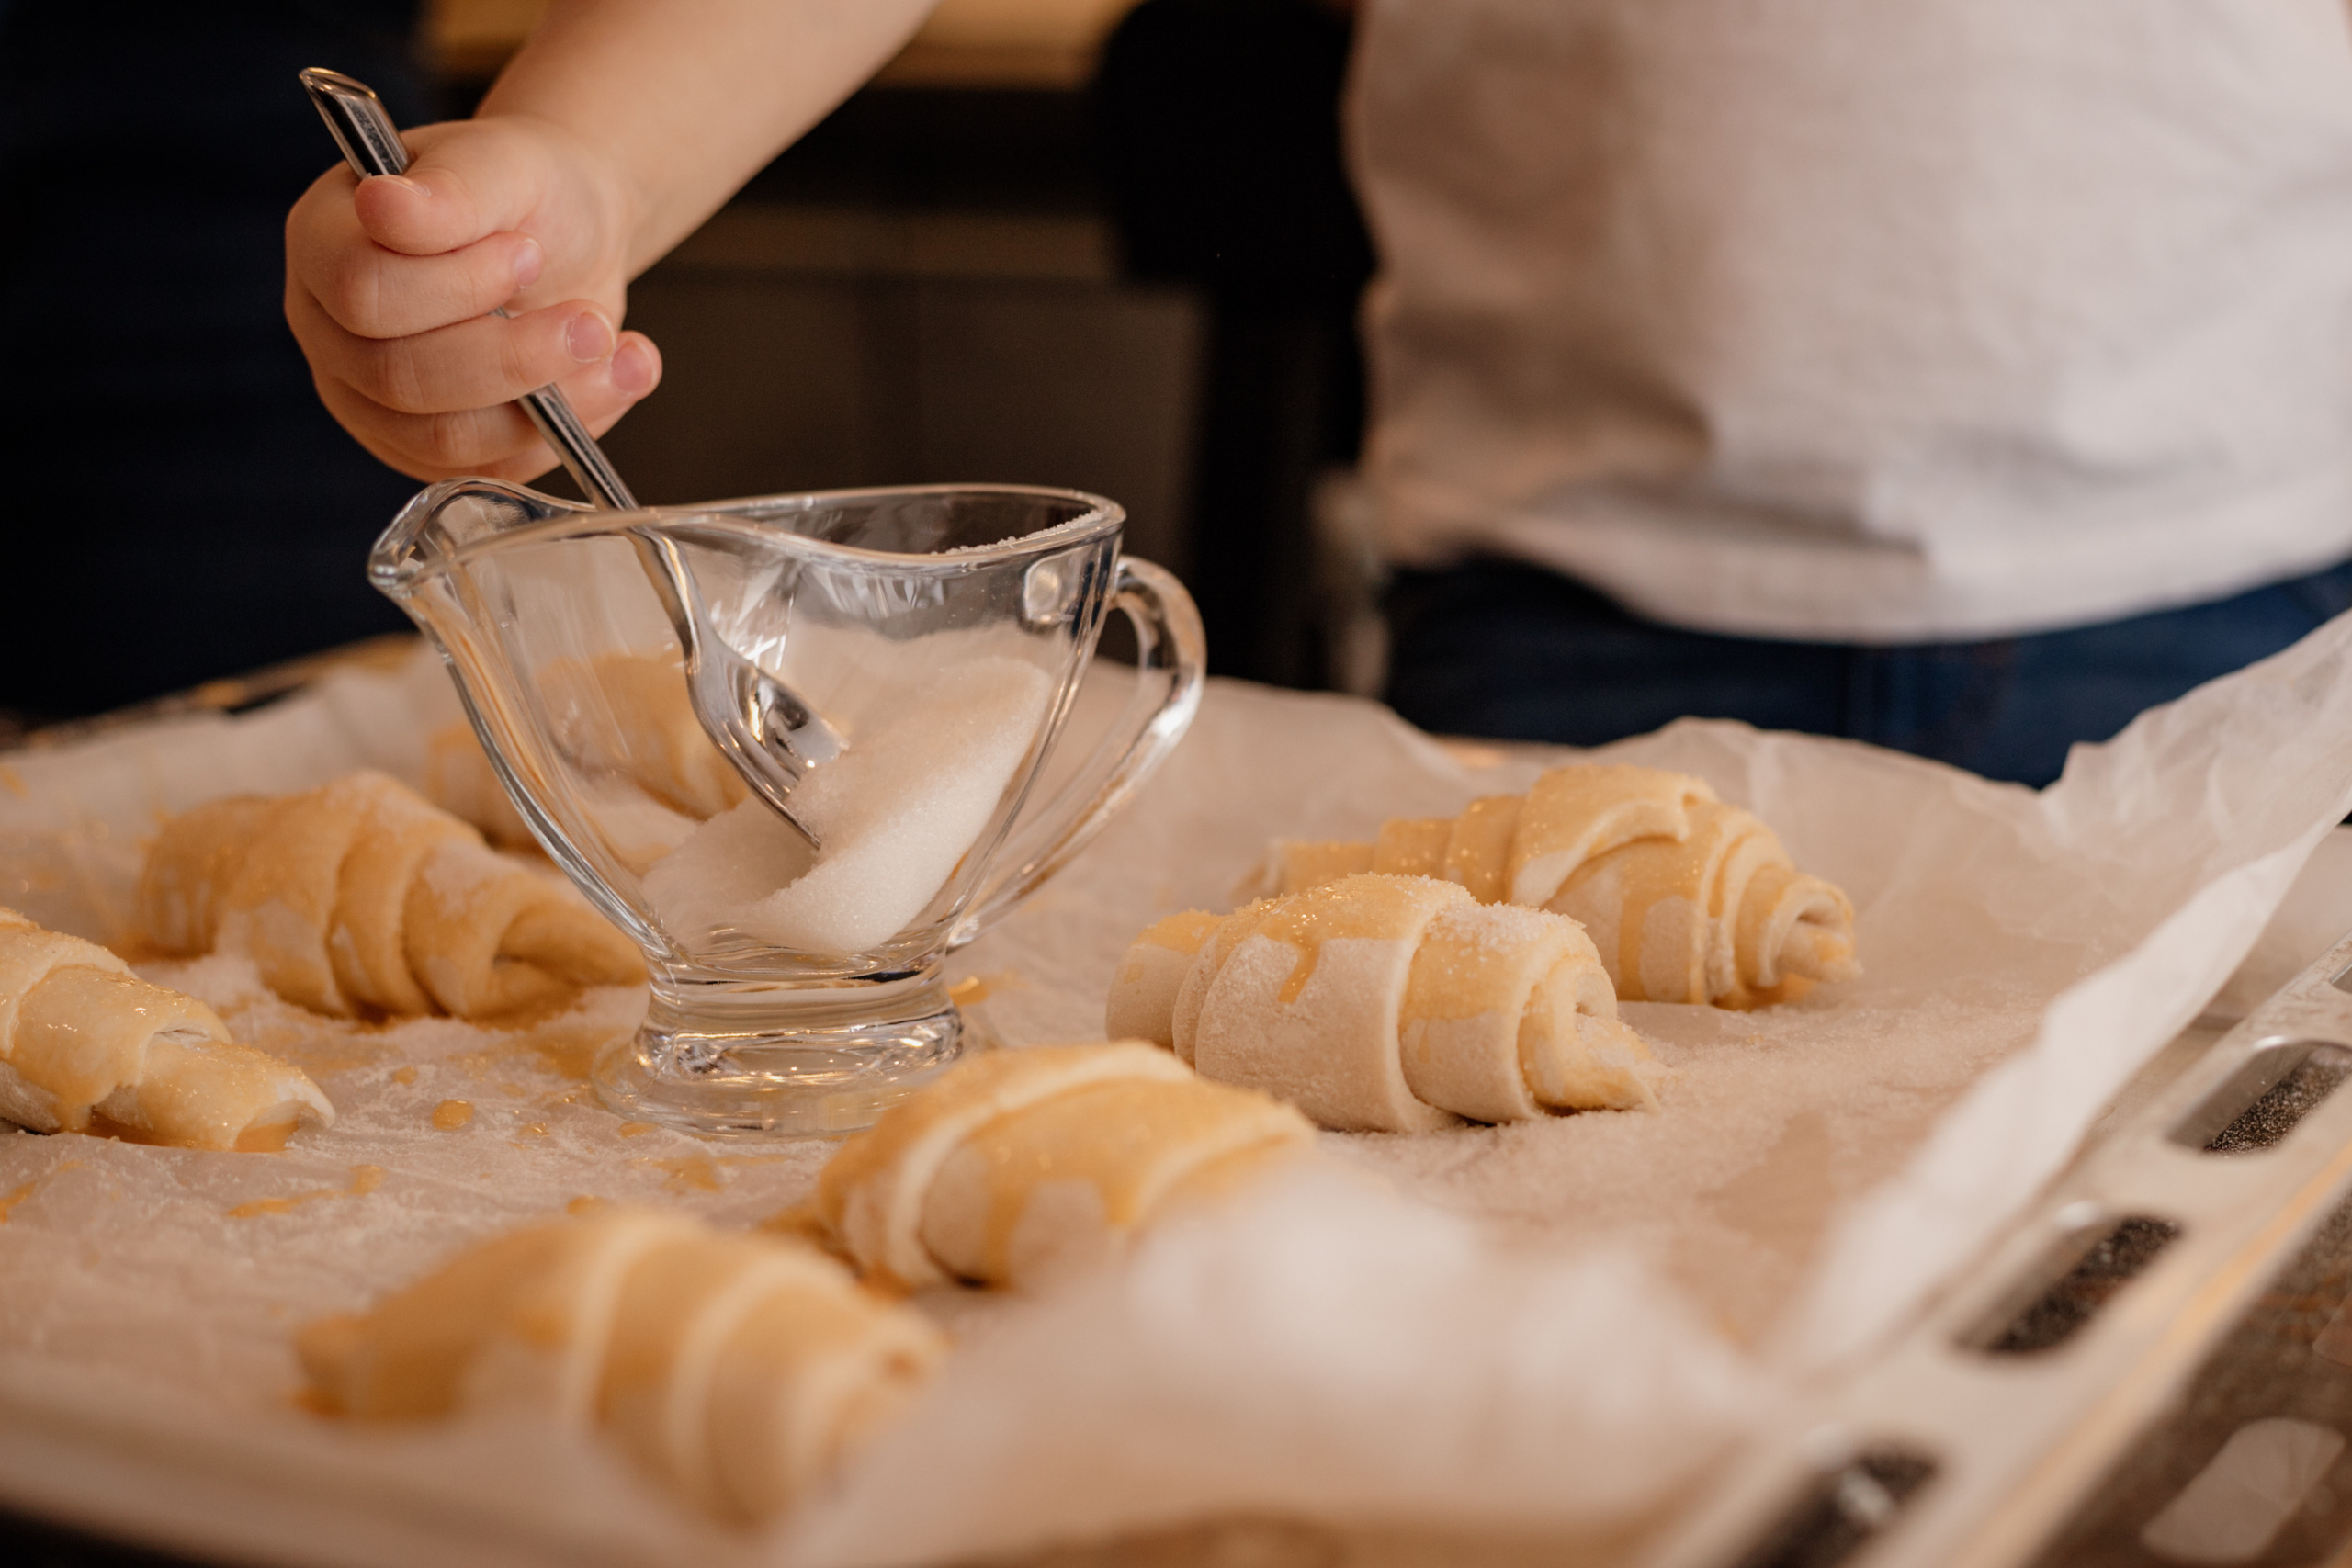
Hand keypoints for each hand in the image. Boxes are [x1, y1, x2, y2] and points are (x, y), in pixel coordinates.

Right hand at [284, 114, 662, 483]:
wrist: (568, 233)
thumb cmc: (524, 191)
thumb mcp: (502, 166)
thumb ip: (451, 192)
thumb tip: (383, 206)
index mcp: (324, 244)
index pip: (362, 291)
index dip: (456, 285)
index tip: (527, 250)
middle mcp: (332, 330)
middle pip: (399, 378)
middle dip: (513, 357)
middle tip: (591, 323)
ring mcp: (373, 402)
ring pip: (446, 439)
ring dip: (551, 404)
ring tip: (616, 349)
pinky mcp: (430, 451)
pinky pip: (494, 468)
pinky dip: (569, 432)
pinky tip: (617, 376)